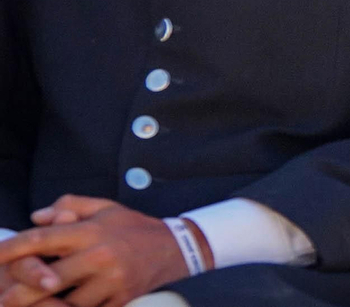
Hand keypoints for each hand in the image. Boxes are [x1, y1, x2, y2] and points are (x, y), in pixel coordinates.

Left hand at [0, 196, 189, 306]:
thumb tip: (36, 217)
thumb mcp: (106, 208)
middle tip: (1, 299)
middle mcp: (100, 256)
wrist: (178, 249)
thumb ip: (69, 206)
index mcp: (92, 231)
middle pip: (48, 279)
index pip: (43, 239)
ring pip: (66, 303)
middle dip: (19, 292)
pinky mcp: (122, 300)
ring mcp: (112, 281)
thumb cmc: (134, 227)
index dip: (12, 248)